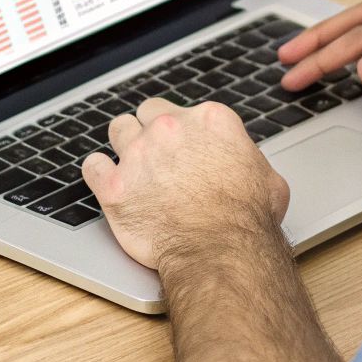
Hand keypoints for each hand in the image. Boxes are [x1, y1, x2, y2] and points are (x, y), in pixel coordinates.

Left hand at [81, 98, 290, 270]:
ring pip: (118, 129)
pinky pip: (92, 166)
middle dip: (150, 130)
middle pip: (147, 112)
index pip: (182, 110)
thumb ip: (249, 161)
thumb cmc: (247, 221)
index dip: (181, 131)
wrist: (223, 251)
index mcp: (208, 121)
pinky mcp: (115, 185)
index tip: (181, 147)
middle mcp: (170, 128)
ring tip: (130, 166)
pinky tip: (106, 183)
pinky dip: (98, 174)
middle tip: (155, 155)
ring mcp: (139, 154)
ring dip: (123, 146)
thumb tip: (246, 165)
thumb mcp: (269, 180)